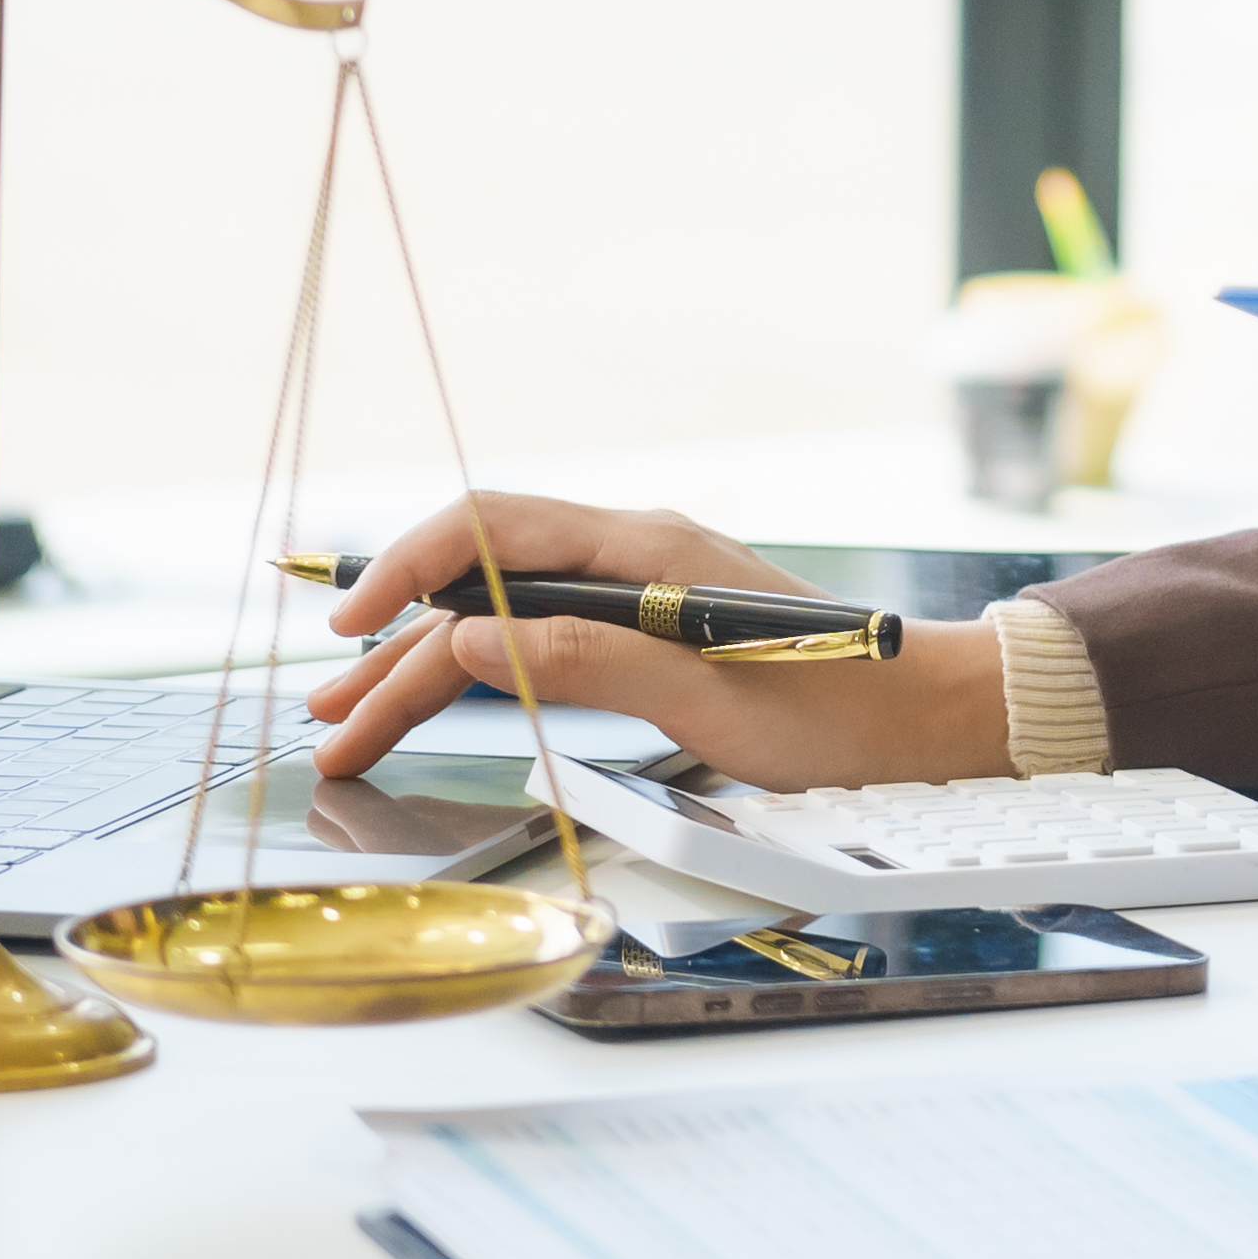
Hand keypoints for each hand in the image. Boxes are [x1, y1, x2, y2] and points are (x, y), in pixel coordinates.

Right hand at [298, 493, 1016, 791]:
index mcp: (645, 549)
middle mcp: (632, 554)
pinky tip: (431, 698)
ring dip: (423, 670)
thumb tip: (471, 643)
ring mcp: (638, 590)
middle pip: (482, 587)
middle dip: (395, 651)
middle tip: (328, 723)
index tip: (350, 630)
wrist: (929, 714)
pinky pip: (540, 637)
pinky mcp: (647, 628)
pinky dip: (480, 673)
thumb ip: (587, 662)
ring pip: (502, 619)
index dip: (407, 572)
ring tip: (348, 726)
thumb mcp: (708, 699)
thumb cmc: (841, 708)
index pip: (491, 532)